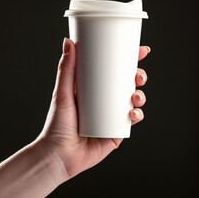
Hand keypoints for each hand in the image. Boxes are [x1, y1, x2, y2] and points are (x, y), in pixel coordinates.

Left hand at [37, 38, 149, 178]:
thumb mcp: (62, 93)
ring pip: (134, 101)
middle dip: (139, 77)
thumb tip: (68, 41)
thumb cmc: (57, 125)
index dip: (131, 59)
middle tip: (138, 75)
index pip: (115, 70)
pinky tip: (133, 113)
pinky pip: (132, 121)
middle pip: (129, 84)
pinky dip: (137, 115)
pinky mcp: (117, 132)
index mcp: (95, 89)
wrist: (59, 155)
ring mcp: (113, 116)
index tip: (141, 50)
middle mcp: (106, 101)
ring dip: (141, 95)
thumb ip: (66, 69)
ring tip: (135, 96)